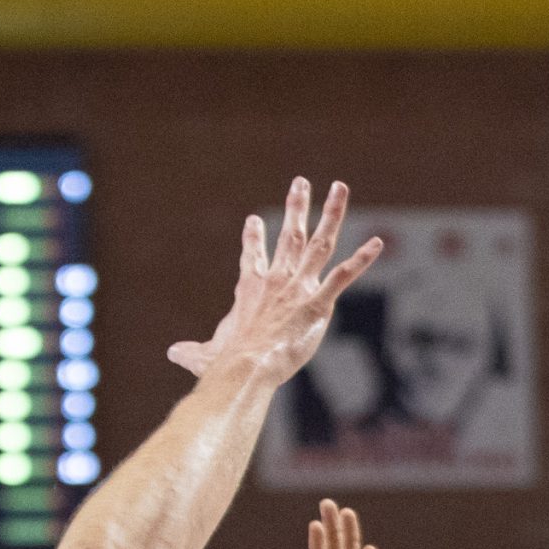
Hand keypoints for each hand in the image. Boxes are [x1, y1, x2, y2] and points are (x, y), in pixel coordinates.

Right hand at [168, 178, 384, 384]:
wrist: (246, 365)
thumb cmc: (225, 362)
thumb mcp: (204, 355)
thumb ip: (192, 352)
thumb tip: (172, 354)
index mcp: (250, 288)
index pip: (253, 258)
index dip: (254, 239)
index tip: (254, 221)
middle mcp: (277, 280)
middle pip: (290, 236)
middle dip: (296, 207)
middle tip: (301, 183)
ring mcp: (299, 287)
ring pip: (319, 243)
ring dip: (332, 214)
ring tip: (340, 188)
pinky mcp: (319, 302)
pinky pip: (344, 275)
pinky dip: (362, 259)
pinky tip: (377, 243)